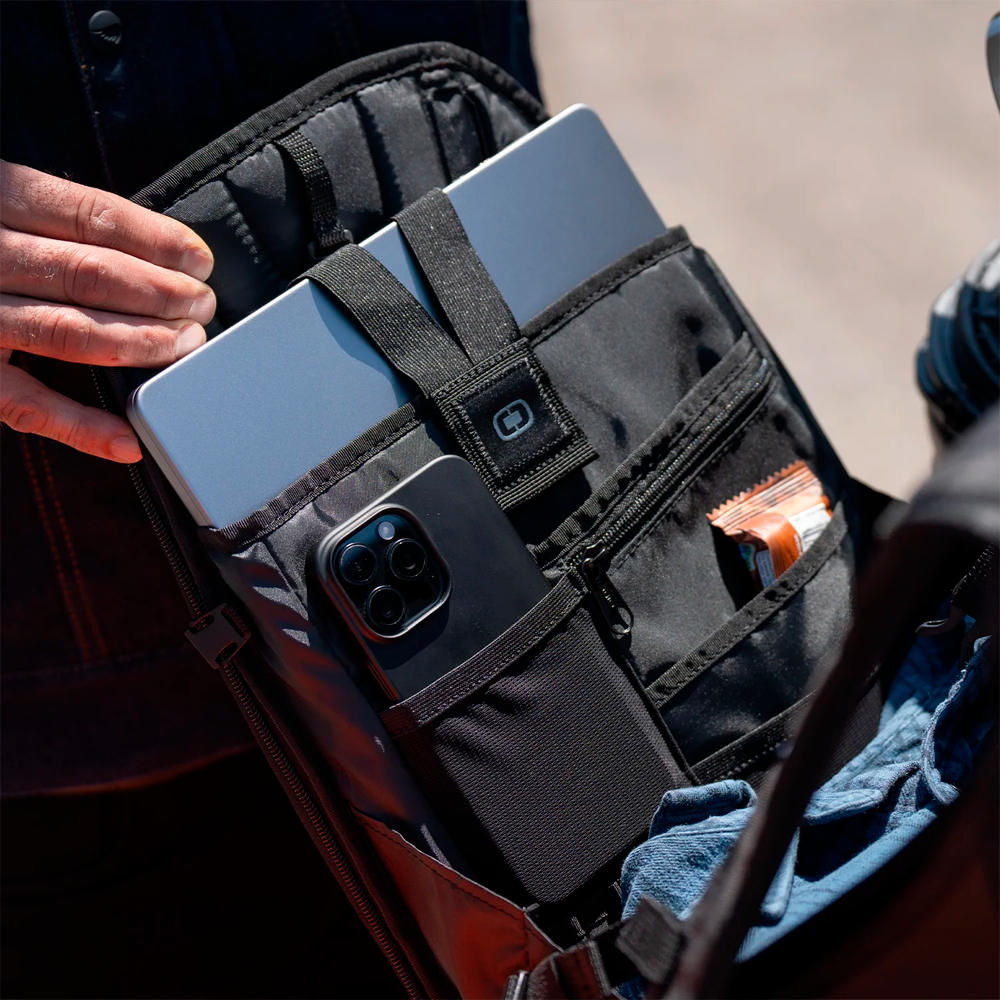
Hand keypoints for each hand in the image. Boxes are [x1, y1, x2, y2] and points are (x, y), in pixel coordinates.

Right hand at [0, 161, 215, 461]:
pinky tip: (126, 440)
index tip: (198, 259)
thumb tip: (139, 246)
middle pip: (87, 272)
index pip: (87, 215)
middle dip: (158, 293)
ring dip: (137, 341)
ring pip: (67, 329)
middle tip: (202, 307)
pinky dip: (79, 427)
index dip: (154, 239)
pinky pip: (24, 405)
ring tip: (184, 345)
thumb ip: (42, 217)